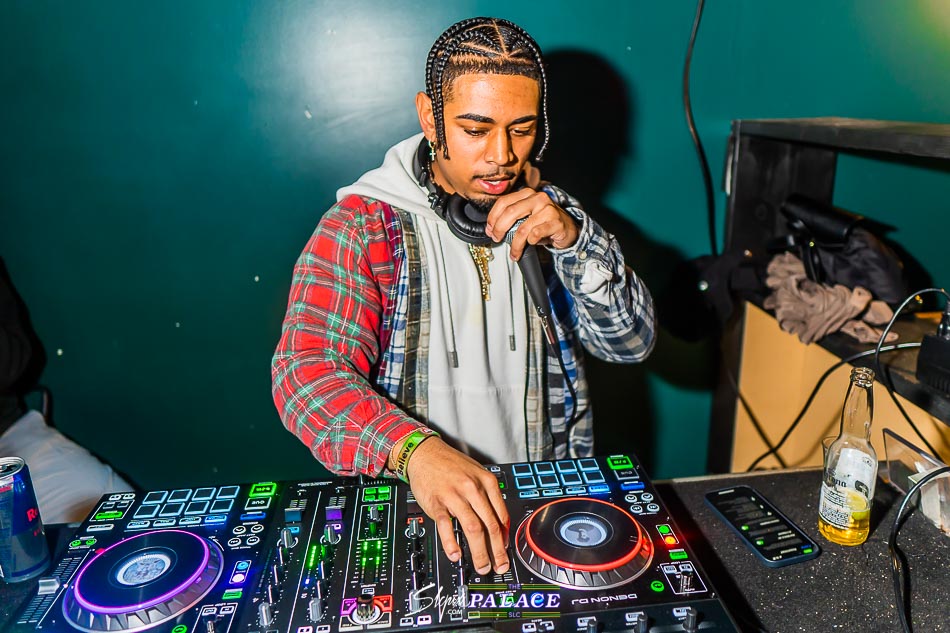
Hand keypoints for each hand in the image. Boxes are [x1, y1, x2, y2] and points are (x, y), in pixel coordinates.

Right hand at [404, 437, 509, 574]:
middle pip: (490, 525)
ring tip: (482, 566)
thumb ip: (488, 496)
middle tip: (499, 566)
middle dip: (497, 551)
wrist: (425, 453)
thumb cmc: (450, 464)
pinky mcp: (437, 503)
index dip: (505, 537)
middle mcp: (473, 488)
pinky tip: (456, 555)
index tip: (505, 550)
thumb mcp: (476, 473)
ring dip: (479, 552)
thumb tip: (497, 522)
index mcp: (486, 481)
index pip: (501, 515)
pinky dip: (452, 543)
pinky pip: (446, 526)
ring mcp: (455, 496)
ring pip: (473, 528)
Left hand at [484, 188, 578, 259]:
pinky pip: (536, 234)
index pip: (503, 202)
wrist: (567, 228)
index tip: (489, 230)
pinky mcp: (556, 222)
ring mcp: (548, 209)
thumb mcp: (526, 216)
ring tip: (514, 253)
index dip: (492, 217)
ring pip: (523, 228)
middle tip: (496, 239)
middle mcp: (537, 198)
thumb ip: (511, 218)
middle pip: (510, 212)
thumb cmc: (543, 223)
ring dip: (515, 244)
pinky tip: (531, 244)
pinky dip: (530, 242)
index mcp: (527, 194)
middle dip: (499, 228)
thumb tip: (491, 229)